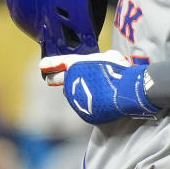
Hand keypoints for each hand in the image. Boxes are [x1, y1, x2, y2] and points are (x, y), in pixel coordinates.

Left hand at [39, 51, 158, 123]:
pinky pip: (81, 105)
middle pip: (57, 80)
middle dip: (54, 78)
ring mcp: (76, 98)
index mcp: (76, 65)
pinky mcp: (84, 112)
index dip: (49, 64)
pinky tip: (95, 99)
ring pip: (70, 93)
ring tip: (84, 87)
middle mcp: (72, 81)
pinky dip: (85, 101)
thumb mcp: (108, 57)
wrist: (127, 91)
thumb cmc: (120, 71)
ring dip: (74, 90)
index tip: (42, 65)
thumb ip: (96, 60)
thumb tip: (96, 62)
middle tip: (50, 79)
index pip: (57, 63)